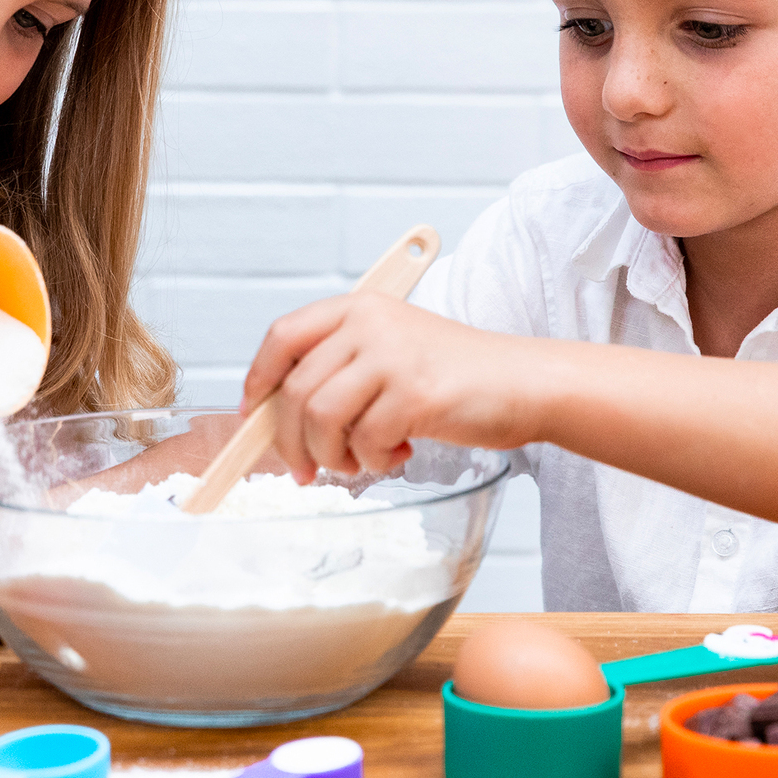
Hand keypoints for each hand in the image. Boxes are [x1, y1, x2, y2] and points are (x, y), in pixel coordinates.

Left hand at [242, 294, 547, 481]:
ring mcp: (393, 356)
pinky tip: (399, 455)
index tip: (253, 414)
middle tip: (304, 470)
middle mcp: (370, 324)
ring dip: (331, 455)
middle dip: (290, 442)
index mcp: (359, 307)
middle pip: (295, 389)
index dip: (258, 379)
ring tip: (360, 462)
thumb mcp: (391, 348)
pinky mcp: (416, 394)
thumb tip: (276, 414)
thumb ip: (339, 366)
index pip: (283, 336)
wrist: (525, 382)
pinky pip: (365, 441)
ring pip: (321, 417)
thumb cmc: (456, 374)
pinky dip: (374, 461)